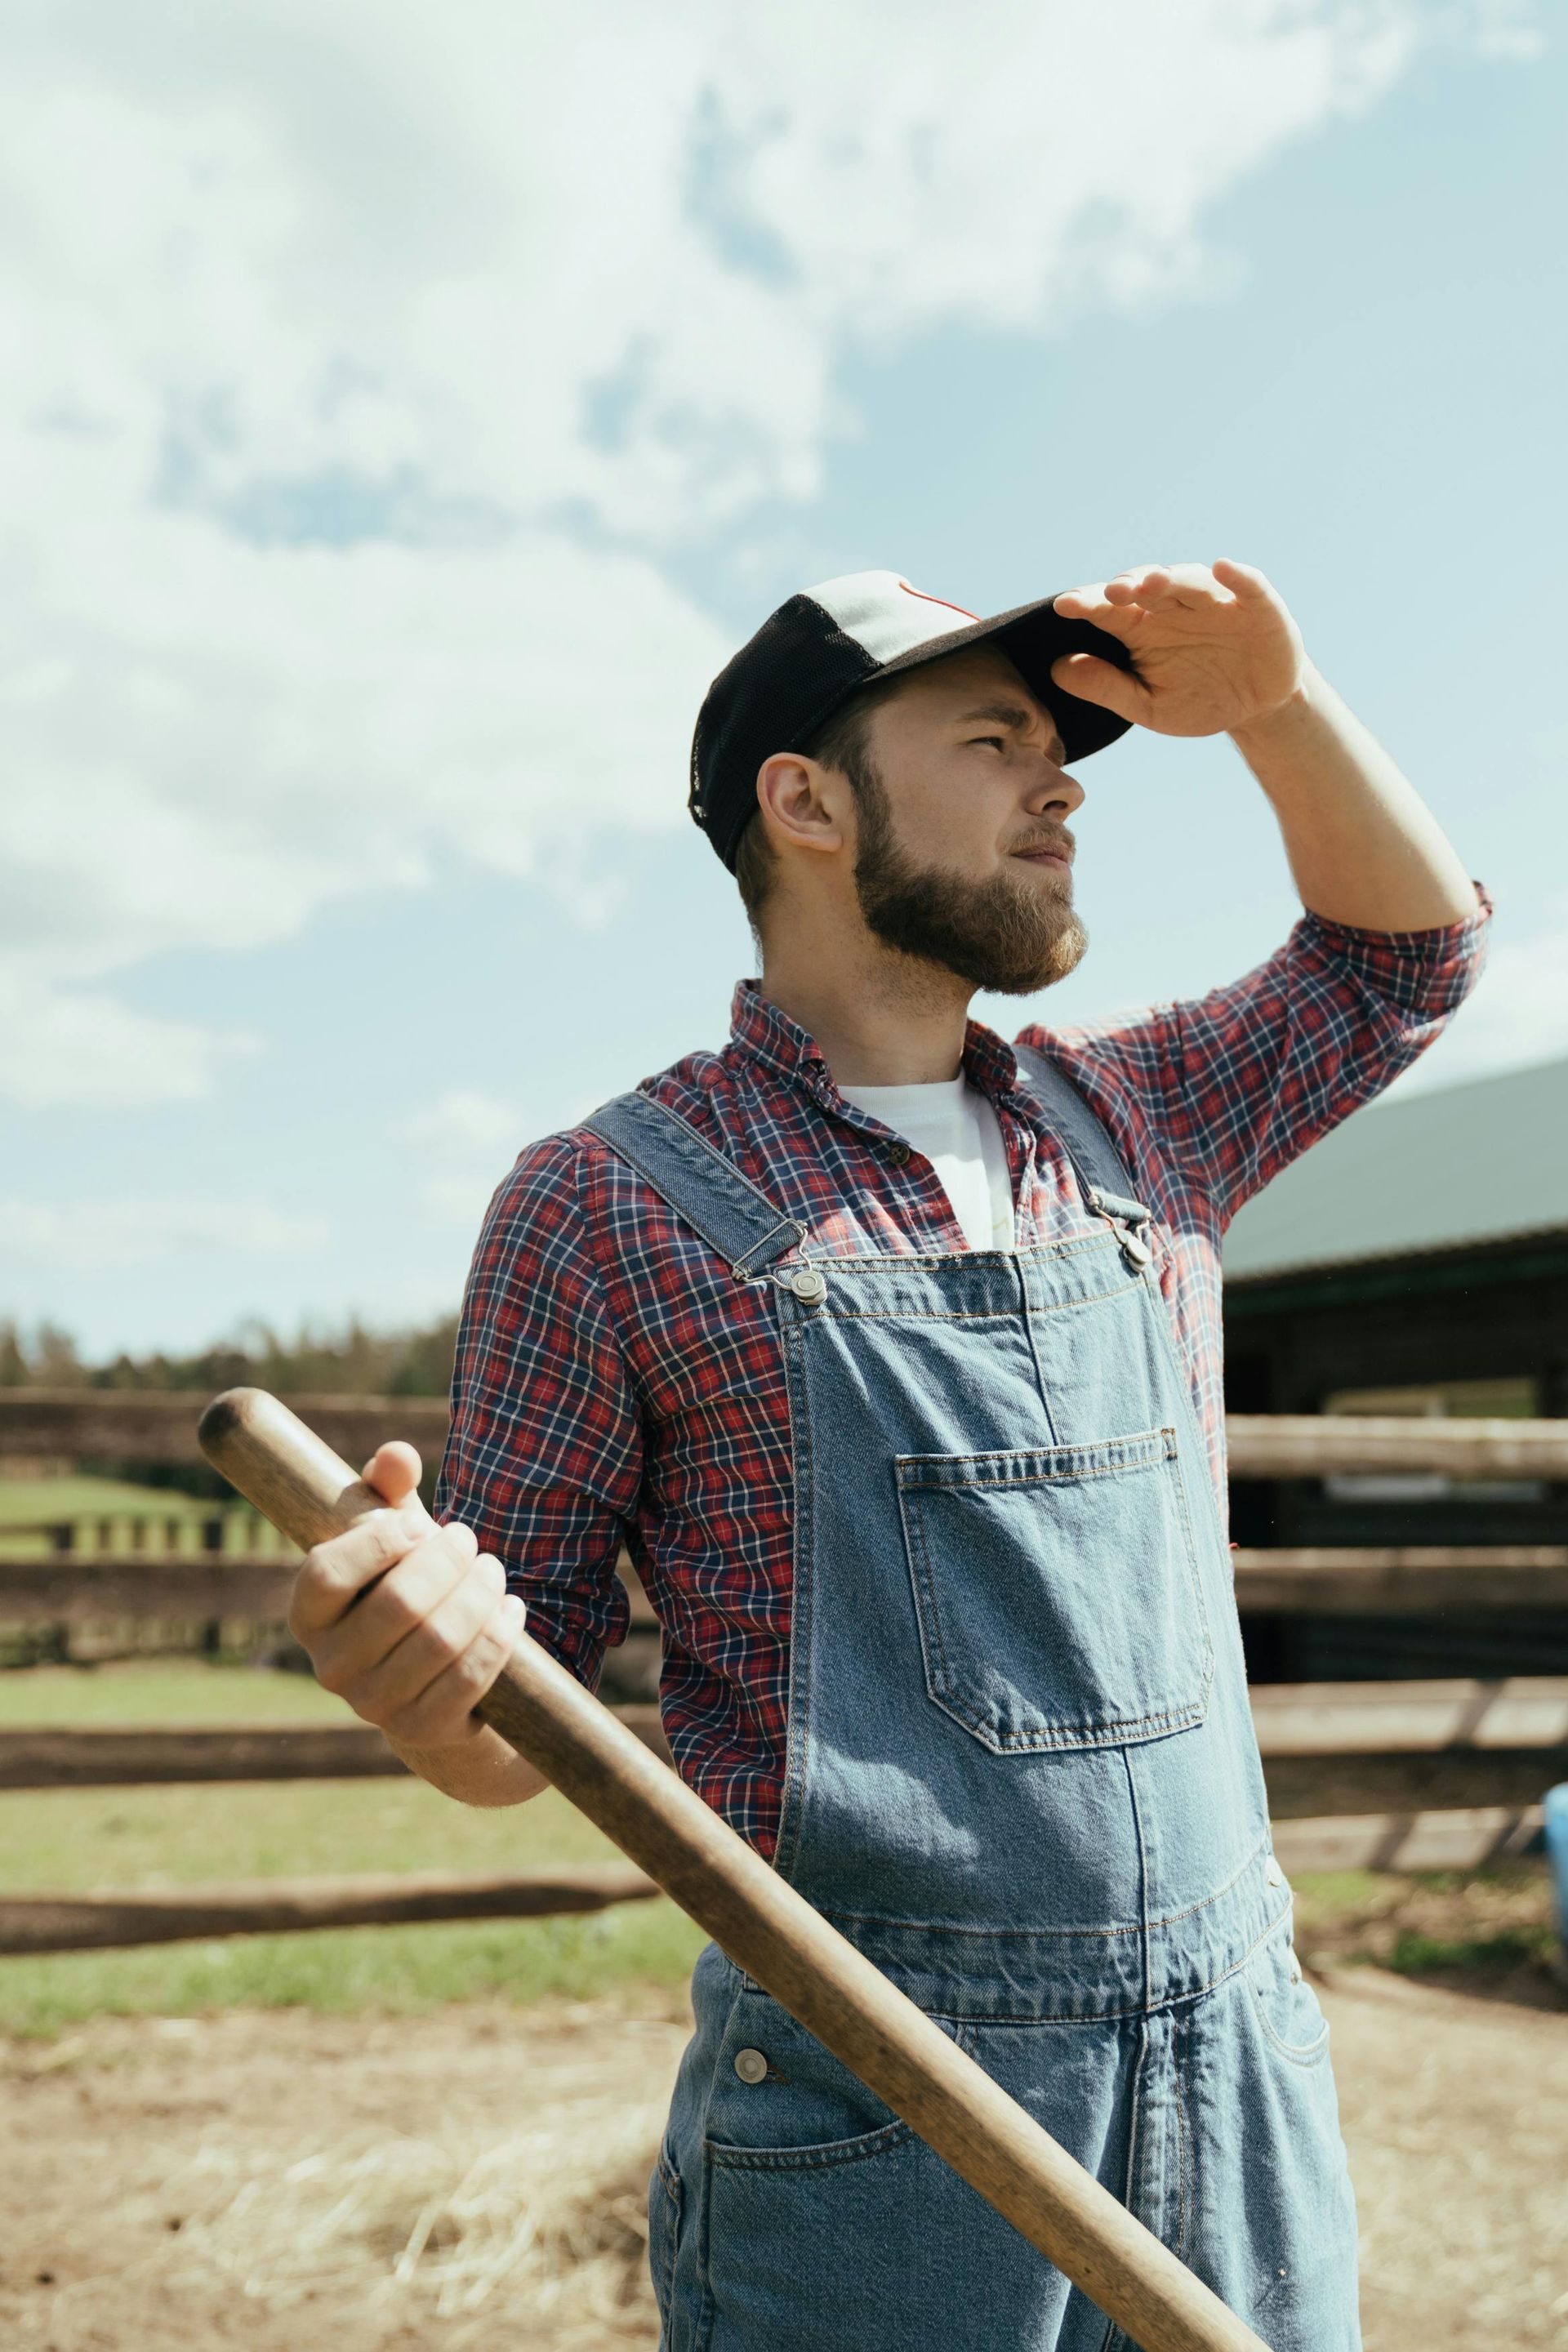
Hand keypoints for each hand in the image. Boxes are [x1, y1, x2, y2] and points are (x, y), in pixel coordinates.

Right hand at [286, 1440, 525, 1750]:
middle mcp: (331, 1666)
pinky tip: (511, 1610)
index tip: (418, 1524)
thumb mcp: (392, 1533)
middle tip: (470, 1540)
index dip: (375, 1543)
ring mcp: (374, 1704)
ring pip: (440, 1640)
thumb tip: (396, 1456)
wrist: (431, 1674)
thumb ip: (386, 1489)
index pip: (326, 1574)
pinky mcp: (422, 1729)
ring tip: (493, 1570)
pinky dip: (497, 1636)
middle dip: (447, 1562)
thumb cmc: (403, 1581)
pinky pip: (469, 1677)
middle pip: (398, 1604)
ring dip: (478, 1595)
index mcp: (308, 1614)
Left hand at [1050, 561, 1307, 738]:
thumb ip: (1107, 687)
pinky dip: (1238, 576)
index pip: (1110, 608)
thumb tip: (1056, 670)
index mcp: (1143, 627)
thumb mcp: (1149, 705)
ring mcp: (1217, 602)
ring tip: (1151, 584)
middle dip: (1130, 586)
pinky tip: (1224, 567)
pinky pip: (1249, 585)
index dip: (1089, 602)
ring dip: (1172, 579)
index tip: (1064, 605)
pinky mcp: (1258, 606)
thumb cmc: (1198, 700)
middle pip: (1148, 586)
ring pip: (1192, 581)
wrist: (1256, 709)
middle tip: (1111, 593)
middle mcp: (1176, 606)